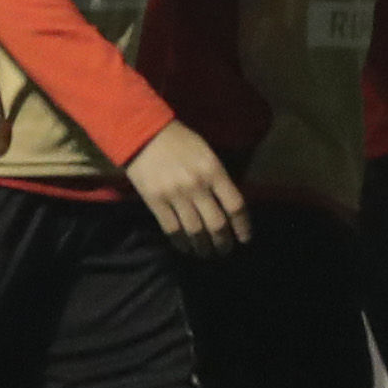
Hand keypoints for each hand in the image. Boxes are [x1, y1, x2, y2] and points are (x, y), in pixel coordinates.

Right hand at [123, 121, 248, 256]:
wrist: (142, 133)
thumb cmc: (179, 141)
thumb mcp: (206, 154)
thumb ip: (218, 178)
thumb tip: (228, 206)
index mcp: (213, 170)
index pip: (235, 205)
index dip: (243, 226)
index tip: (244, 238)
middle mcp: (197, 185)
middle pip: (216, 223)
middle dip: (223, 242)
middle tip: (224, 251)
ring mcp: (175, 194)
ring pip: (195, 230)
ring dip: (202, 247)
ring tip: (205, 254)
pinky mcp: (155, 200)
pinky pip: (171, 228)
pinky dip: (180, 242)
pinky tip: (185, 247)